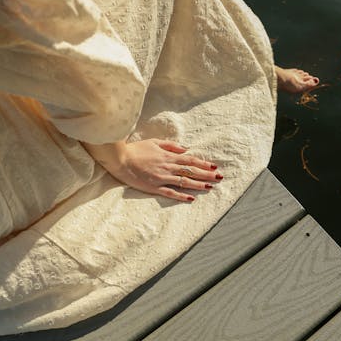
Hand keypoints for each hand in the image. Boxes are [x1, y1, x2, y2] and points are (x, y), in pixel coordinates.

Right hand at [84, 138, 222, 202]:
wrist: (120, 159)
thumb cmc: (136, 149)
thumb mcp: (155, 142)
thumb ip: (170, 146)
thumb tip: (185, 149)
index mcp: (168, 156)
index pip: (190, 160)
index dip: (203, 164)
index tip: (214, 167)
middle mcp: (168, 167)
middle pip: (191, 171)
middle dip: (206, 175)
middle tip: (219, 178)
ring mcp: (161, 178)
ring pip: (184, 182)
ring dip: (198, 185)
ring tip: (210, 187)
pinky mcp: (154, 187)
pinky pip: (170, 192)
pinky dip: (181, 196)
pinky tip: (191, 198)